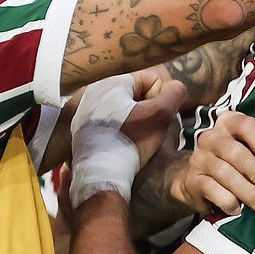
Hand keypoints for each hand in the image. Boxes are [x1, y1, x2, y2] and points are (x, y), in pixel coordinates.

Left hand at [70, 72, 187, 205]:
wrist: (101, 173)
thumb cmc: (132, 141)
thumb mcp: (161, 115)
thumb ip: (174, 94)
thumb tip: (176, 87)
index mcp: (113, 82)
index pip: (151, 80)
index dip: (159, 99)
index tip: (152, 119)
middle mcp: (93, 90)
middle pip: (134, 94)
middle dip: (144, 110)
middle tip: (144, 131)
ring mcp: (83, 109)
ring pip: (120, 108)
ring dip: (131, 120)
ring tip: (131, 139)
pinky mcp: (78, 127)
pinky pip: (106, 121)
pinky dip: (115, 130)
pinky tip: (117, 143)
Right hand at [171, 112, 254, 215]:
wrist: (196, 180)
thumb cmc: (232, 163)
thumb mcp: (247, 151)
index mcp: (228, 123)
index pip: (247, 126)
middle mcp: (211, 137)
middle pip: (236, 153)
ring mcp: (199, 158)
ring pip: (225, 174)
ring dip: (247, 192)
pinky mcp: (192, 180)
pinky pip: (212, 190)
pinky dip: (229, 202)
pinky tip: (239, 210)